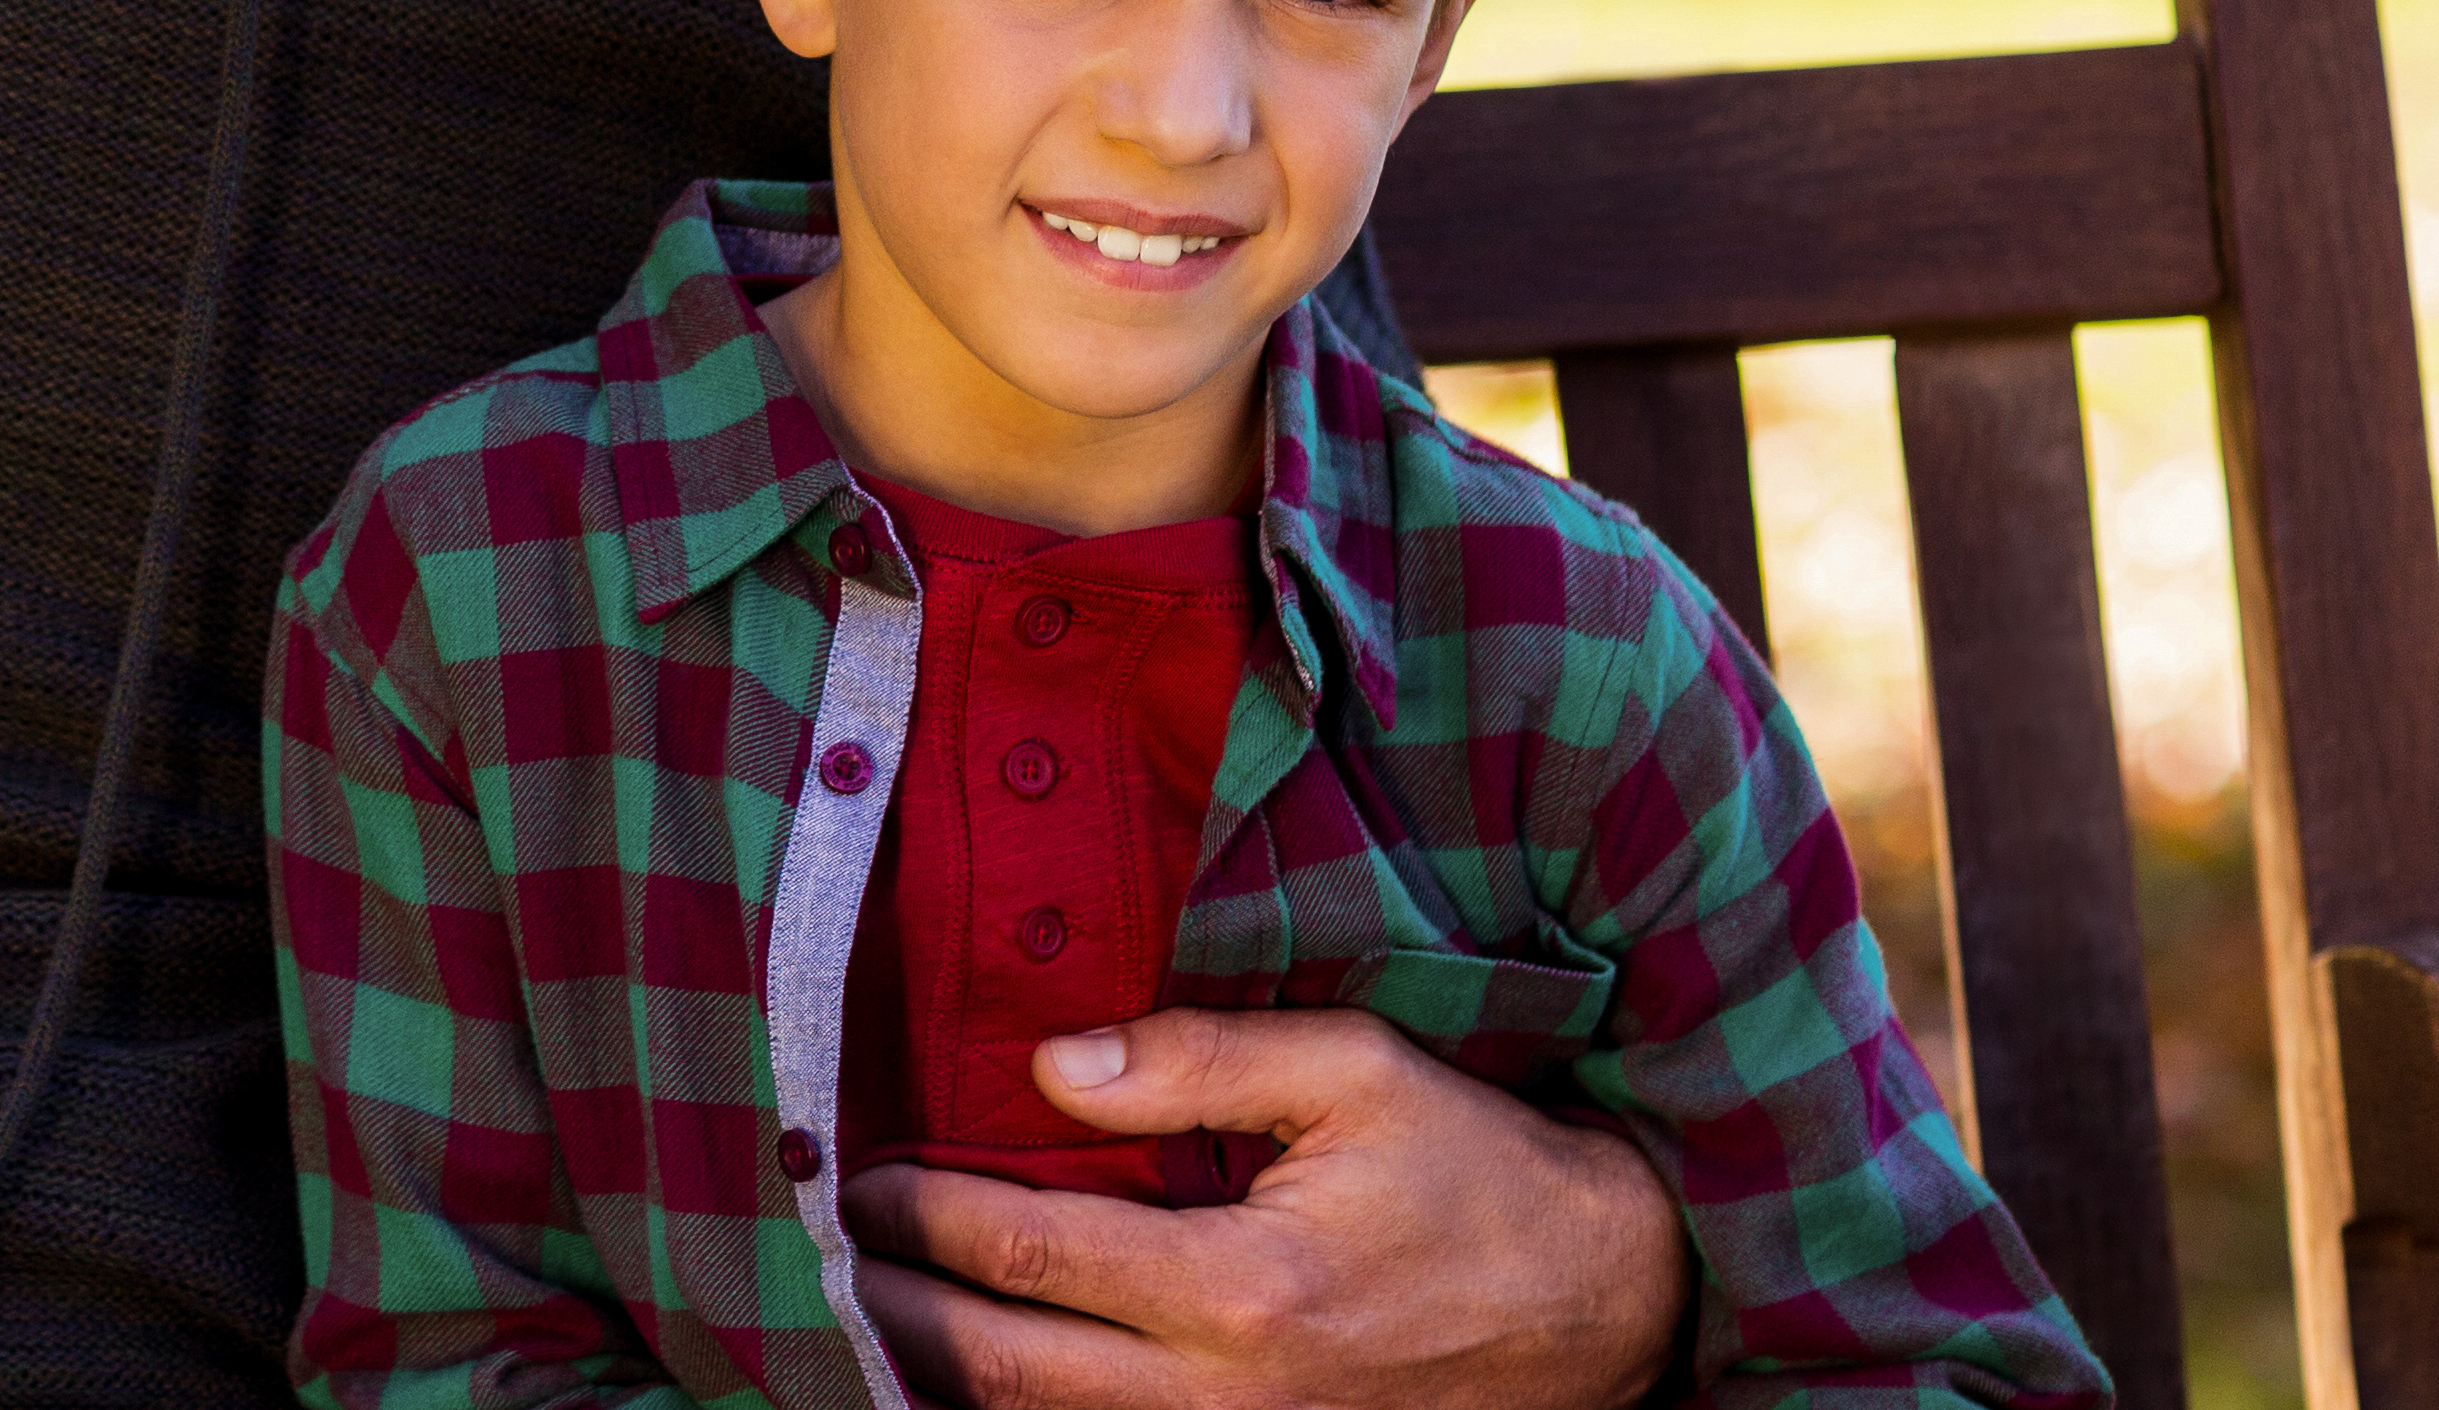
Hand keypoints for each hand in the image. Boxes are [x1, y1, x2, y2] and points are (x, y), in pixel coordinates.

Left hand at [841, 1011, 1689, 1409]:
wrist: (1609, 1308)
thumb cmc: (1479, 1172)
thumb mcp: (1354, 1074)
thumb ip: (1195, 1061)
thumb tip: (1050, 1066)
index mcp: (1246, 1290)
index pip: (1032, 1258)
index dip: (927, 1217)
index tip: (859, 1176)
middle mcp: (1232, 1395)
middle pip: (1007, 1374)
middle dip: (898, 1312)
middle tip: (828, 1251)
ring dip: (946, 1382)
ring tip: (873, 1313)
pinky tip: (979, 1378)